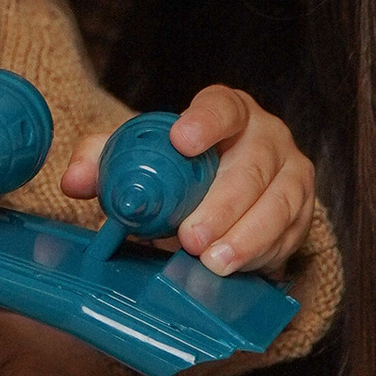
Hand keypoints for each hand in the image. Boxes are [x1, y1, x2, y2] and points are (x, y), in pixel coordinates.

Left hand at [62, 82, 315, 277]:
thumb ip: (103, 161)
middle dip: (223, 204)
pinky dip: (260, 254)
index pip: (223, 106)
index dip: (206, 122)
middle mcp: (268, 136)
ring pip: (278, 203)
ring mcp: (292, 173)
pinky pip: (288, 234)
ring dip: (245, 236)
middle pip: (254, 165)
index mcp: (229, 111)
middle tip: (189, 237)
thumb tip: (74, 181)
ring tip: (212, 262)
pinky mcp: (302, 212)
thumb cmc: (182, 171)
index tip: (182, 142)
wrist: (226, 196)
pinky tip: (233, 269)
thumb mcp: (142, 159)